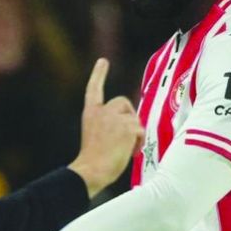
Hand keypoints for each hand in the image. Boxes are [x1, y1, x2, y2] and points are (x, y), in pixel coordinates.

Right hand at [68, 58, 144, 196]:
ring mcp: (115, 118)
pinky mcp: (128, 127)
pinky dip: (137, 143)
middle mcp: (102, 111)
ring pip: (134, 119)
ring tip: (124, 149)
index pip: (94, 89)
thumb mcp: (95, 135)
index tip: (103, 61)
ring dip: (133, 134)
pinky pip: (140, 131)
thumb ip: (108, 125)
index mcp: (90, 113)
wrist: (91, 170)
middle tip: (127, 135)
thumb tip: (130, 127)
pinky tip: (129, 152)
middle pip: (123, 102)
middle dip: (128, 116)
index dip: (98, 74)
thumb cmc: (93, 160)